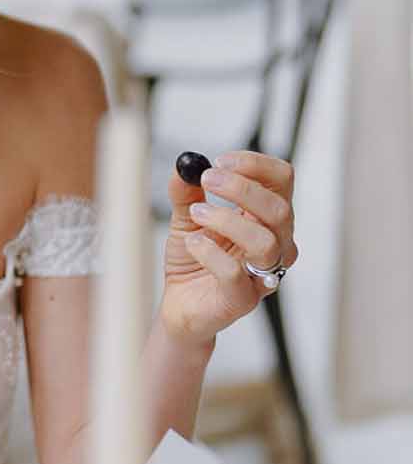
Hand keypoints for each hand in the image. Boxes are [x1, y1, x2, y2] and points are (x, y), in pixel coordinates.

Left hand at [161, 150, 297, 347]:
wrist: (180, 303)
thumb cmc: (194, 259)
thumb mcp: (186, 217)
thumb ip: (186, 191)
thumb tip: (184, 166)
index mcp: (265, 217)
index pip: (282, 181)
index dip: (256, 165)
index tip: (220, 160)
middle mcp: (274, 244)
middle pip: (280, 208)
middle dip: (241, 188)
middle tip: (207, 180)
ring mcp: (262, 274)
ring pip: (265, 241)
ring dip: (226, 219)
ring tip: (196, 214)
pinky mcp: (243, 298)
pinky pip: (235, 273)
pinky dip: (210, 252)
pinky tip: (193, 244)